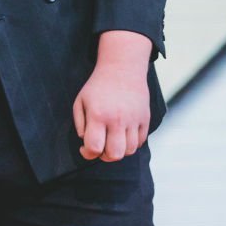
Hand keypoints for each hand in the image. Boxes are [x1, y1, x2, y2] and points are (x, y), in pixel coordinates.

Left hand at [73, 30, 153, 161]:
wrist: (122, 68)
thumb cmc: (98, 87)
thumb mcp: (80, 101)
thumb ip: (79, 124)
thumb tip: (86, 142)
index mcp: (98, 115)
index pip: (94, 147)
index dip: (87, 154)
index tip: (85, 148)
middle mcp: (117, 119)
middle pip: (114, 155)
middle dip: (105, 157)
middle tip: (101, 147)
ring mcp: (133, 119)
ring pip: (129, 151)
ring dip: (119, 151)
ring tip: (112, 140)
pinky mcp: (145, 118)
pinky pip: (141, 142)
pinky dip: (132, 143)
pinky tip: (124, 134)